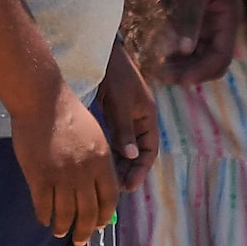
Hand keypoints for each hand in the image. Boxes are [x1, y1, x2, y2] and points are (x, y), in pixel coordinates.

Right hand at [11, 80, 116, 239]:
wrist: (43, 102)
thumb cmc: (70, 115)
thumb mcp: (96, 137)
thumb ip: (98, 161)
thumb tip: (96, 184)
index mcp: (102, 163)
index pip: (108, 199)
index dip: (103, 216)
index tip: (98, 225)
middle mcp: (84, 173)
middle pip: (88, 211)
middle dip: (84, 230)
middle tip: (80, 239)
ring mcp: (61, 176)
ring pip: (65, 212)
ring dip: (63, 227)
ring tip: (59, 233)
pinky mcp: (39, 175)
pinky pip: (43, 203)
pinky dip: (44, 215)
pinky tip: (44, 219)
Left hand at [98, 39, 157, 195]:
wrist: (103, 55)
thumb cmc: (115, 76)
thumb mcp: (120, 103)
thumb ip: (124, 130)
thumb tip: (131, 157)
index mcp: (147, 119)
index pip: (148, 151)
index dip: (141, 170)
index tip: (129, 187)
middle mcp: (139, 121)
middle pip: (137, 153)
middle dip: (128, 171)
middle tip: (115, 190)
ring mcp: (126, 119)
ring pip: (124, 148)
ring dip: (118, 164)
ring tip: (106, 182)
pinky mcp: (112, 116)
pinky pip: (114, 139)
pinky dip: (108, 152)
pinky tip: (98, 164)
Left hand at [157, 0, 242, 84]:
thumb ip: (189, 19)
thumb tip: (185, 52)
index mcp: (229, 18)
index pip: (222, 56)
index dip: (202, 71)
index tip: (180, 80)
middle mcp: (220, 23)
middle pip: (209, 59)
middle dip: (189, 71)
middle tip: (162, 78)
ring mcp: (206, 20)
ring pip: (196, 53)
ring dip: (181, 65)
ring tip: (158, 70)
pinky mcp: (190, 15)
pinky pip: (186, 41)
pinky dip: (174, 51)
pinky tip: (157, 55)